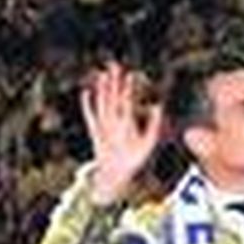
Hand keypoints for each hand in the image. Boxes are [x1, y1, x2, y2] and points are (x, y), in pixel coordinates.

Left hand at [81, 63, 163, 204]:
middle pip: (112, 99)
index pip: (127, 103)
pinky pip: (89, 115)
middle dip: (114, 82)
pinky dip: (86, 104)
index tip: (131, 74)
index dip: (129, 88)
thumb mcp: (149, 145)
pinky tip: (85, 91)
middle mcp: (111, 125)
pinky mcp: (94, 131)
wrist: (113, 177)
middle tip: (114, 65)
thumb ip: (154, 125)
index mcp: (126, 126)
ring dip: (101, 88)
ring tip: (103, 72)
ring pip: (100, 104)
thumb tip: (157, 106)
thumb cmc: (133, 161)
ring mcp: (101, 128)